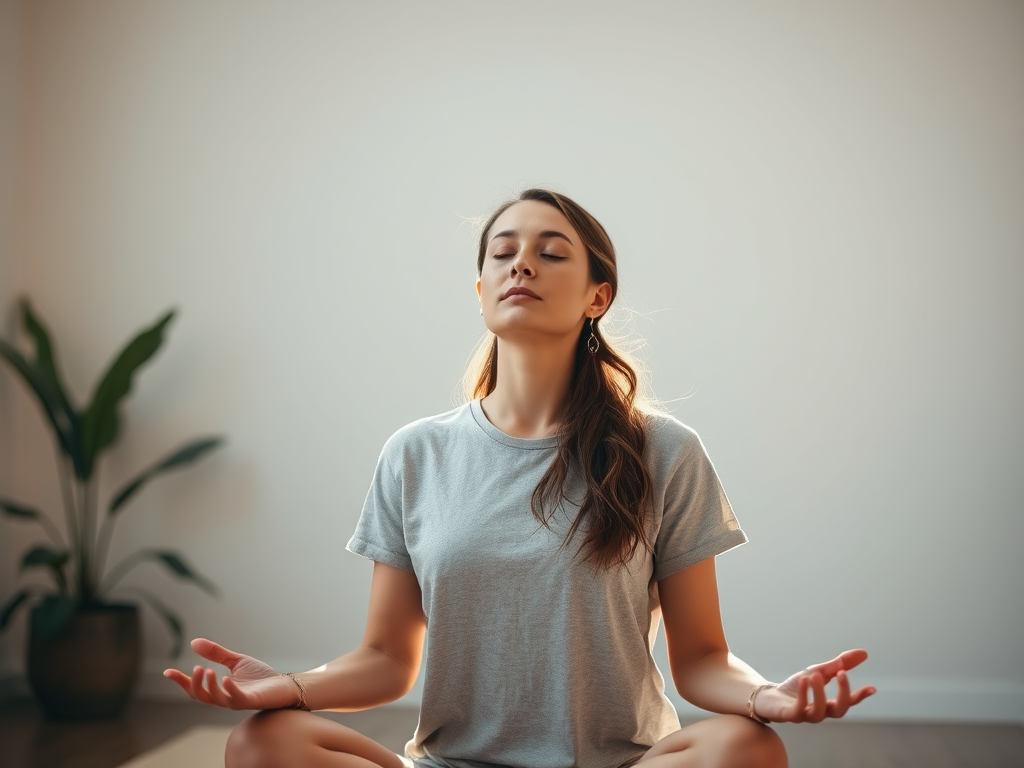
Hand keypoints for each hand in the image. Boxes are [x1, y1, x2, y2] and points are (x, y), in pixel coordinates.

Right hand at [163, 638, 301, 710]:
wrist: (284, 685)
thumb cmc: (261, 677)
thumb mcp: (235, 661)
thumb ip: (216, 654)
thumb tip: (193, 642)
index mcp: (219, 689)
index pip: (195, 688)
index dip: (181, 681)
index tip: (167, 672)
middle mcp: (225, 698)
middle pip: (201, 697)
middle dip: (194, 684)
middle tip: (196, 668)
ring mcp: (238, 701)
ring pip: (216, 699)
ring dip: (208, 686)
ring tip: (207, 669)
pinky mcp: (252, 701)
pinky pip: (237, 699)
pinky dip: (229, 690)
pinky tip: (226, 678)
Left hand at [754, 649, 875, 723]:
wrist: (768, 696)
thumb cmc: (795, 687)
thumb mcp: (818, 671)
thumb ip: (838, 665)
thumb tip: (864, 653)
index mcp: (828, 703)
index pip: (848, 703)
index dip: (860, 696)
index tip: (872, 688)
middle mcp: (819, 712)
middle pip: (838, 711)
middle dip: (843, 693)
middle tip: (842, 673)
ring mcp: (804, 716)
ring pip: (818, 712)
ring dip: (819, 692)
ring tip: (816, 674)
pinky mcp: (789, 715)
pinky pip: (798, 709)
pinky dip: (802, 694)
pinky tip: (804, 680)